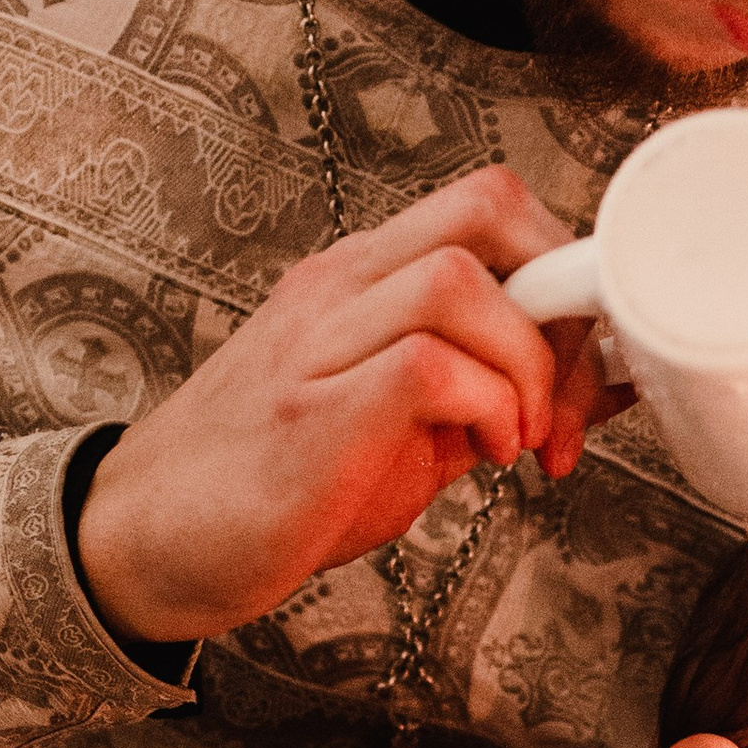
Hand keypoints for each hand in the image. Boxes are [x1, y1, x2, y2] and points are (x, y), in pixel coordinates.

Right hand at [77, 166, 631, 644]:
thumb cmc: (273, 484)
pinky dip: (486, 407)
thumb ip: (490, 391)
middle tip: (570, 393)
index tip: (596, 356)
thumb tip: (603, 379)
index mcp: (363, 278)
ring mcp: (318, 344)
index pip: (492, 206)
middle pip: (487, 207)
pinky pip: (427, 366)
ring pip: (460, 280)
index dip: (571, 268)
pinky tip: (487, 457)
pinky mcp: (311, 414)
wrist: (144, 541)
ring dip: (526, 364)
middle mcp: (339, 289)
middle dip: (566, 298)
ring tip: (525, 439)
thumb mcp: (405, 428)